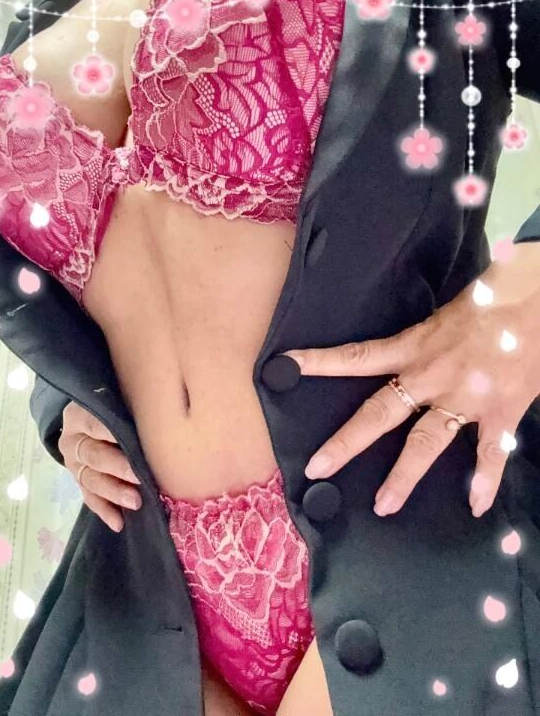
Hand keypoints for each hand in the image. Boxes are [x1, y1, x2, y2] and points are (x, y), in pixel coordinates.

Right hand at [58, 401, 142, 532]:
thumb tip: (164, 414)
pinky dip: (105, 511)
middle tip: (140, 479)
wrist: (89, 413)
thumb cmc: (113, 404)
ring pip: (91, 481)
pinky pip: (89, 498)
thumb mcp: (118, 399)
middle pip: (94, 456)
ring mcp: (73, 463)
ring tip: (135, 502)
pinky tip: (119, 523)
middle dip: (118, 469)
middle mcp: (72, 440)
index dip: (114, 436)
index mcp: (79, 415)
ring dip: (114, 493)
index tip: (137, 446)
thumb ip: (130, 406)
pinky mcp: (78, 481)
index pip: (96, 424)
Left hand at [283, 243, 539, 518]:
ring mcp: (463, 398)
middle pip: (379, 413)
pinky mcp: (500, 410)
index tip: (287, 365)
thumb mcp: (445, 312)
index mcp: (413, 346)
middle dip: (347, 442)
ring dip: (404, 476)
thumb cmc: (492, 296)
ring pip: (426, 442)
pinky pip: (490, 452)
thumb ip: (424, 339)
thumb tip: (408, 351)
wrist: (534, 299)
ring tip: (383, 505)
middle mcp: (430, 376)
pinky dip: (485, 480)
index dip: (320, 361)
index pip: (357, 356)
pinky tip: (476, 505)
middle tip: (319, 468)